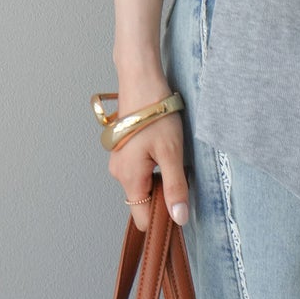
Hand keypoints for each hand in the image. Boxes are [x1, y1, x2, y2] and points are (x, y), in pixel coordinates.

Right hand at [106, 105, 189, 232]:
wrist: (140, 81)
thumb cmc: (156, 114)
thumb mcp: (172, 153)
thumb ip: (175, 187)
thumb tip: (179, 217)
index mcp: (129, 178)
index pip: (142, 217)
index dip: (162, 217)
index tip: (180, 207)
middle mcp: (118, 173)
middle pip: (142, 201)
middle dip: (162, 195)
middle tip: (181, 173)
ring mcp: (118, 161)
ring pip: (141, 184)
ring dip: (158, 178)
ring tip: (172, 156)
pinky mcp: (122, 150)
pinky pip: (138, 170)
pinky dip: (152, 166)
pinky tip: (163, 149)